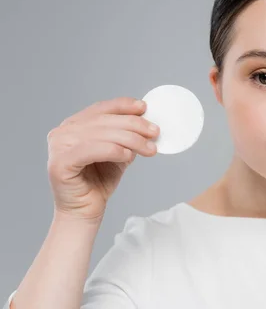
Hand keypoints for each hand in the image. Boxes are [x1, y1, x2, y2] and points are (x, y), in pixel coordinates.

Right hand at [47, 97, 159, 221]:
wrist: (85, 211)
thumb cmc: (99, 181)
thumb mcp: (118, 152)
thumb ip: (126, 136)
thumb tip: (147, 123)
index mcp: (74, 125)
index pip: (101, 108)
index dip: (123, 105)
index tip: (144, 107)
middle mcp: (62, 132)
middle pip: (104, 121)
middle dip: (134, 125)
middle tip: (155, 132)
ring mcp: (58, 147)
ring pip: (101, 134)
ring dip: (131, 139)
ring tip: (149, 148)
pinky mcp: (60, 163)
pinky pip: (92, 150)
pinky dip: (113, 150)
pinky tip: (128, 156)